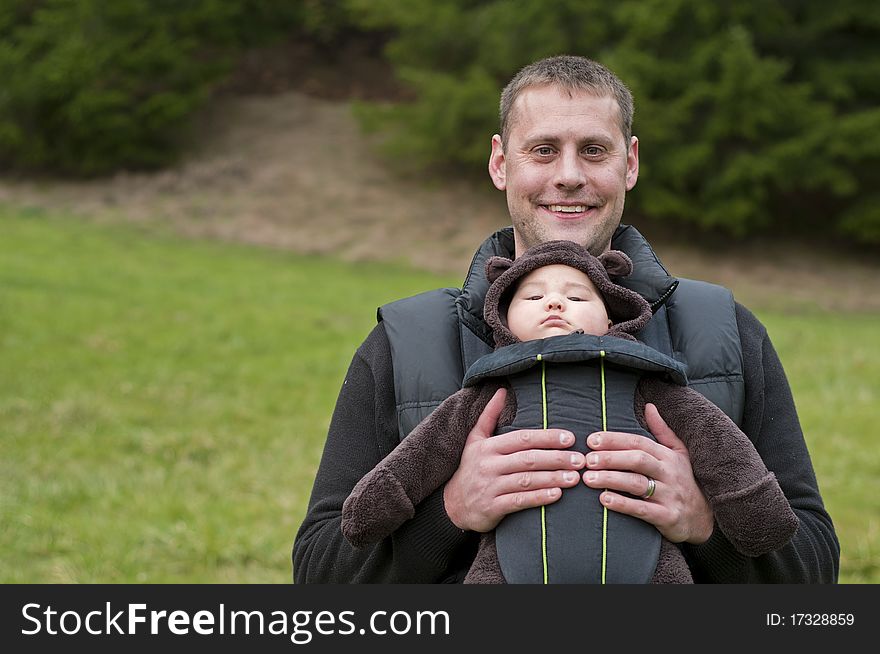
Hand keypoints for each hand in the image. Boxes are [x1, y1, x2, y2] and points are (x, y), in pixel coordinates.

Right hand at [443, 388, 585, 532]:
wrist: (451, 505)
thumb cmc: (470, 469)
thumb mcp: (474, 440)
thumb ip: (489, 415)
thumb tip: (501, 390)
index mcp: (488, 447)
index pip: (522, 438)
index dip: (547, 437)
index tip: (569, 438)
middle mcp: (489, 465)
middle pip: (528, 459)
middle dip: (557, 458)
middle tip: (580, 460)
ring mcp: (490, 487)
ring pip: (526, 480)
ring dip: (553, 478)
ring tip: (575, 478)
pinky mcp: (492, 507)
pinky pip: (519, 501)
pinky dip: (539, 498)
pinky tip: (557, 495)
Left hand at [581, 403, 713, 543]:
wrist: (704, 519)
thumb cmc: (685, 482)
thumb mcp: (679, 453)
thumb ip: (662, 430)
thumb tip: (649, 406)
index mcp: (668, 455)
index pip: (639, 443)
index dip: (614, 440)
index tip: (591, 440)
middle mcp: (669, 473)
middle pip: (637, 460)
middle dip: (610, 458)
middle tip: (587, 460)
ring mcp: (670, 495)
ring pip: (637, 484)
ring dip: (611, 479)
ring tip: (588, 478)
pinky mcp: (668, 516)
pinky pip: (642, 509)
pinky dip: (622, 504)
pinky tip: (604, 499)